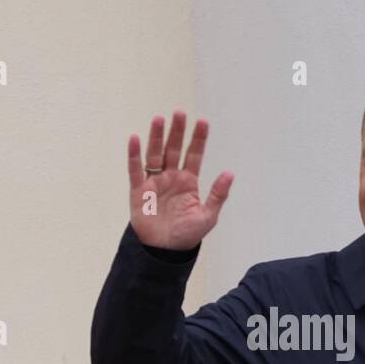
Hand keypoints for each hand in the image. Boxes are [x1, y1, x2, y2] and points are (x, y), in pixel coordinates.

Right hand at [127, 111, 233, 250]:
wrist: (164, 251)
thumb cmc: (187, 234)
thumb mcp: (208, 215)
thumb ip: (217, 194)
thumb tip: (230, 173)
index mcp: (189, 181)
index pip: (194, 154)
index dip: (198, 139)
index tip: (203, 122)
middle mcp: (171, 177)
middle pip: (174, 149)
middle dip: (177, 131)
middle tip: (180, 112)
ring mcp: (155, 182)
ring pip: (155, 154)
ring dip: (157, 137)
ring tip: (159, 119)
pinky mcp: (139, 190)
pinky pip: (135, 170)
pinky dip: (134, 155)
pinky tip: (135, 139)